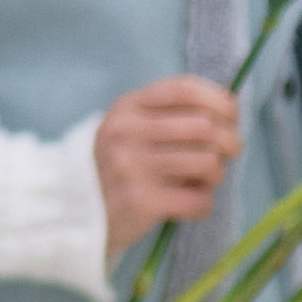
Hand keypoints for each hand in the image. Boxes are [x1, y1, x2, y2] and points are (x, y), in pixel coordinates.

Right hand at [91, 76, 244, 253]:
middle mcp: (126, 132)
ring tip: (202, 182)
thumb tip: (230, 109)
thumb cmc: (114, 168)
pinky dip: (203, 204)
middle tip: (226, 155)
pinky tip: (189, 204)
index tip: (231, 116)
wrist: (70, 212)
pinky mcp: (141, 201)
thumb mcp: (129, 129)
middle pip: (205, 126)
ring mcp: (132, 167)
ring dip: (216, 175)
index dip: (219, 100)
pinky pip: (199, 199)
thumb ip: (169, 115)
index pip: (185, 89)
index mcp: (126, 108)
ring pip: (208, 162)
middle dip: (230, 142)